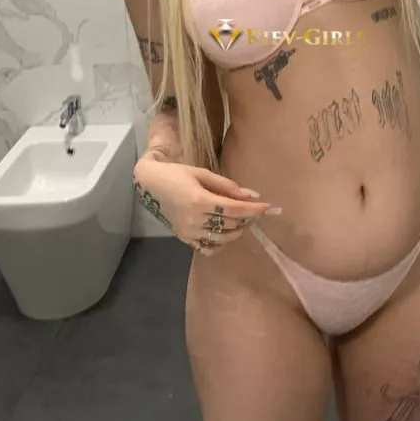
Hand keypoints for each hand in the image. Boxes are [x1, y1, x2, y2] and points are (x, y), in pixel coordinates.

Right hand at [133, 158, 278, 255]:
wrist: (150, 184)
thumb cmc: (177, 173)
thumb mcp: (202, 173)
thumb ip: (227, 186)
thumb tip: (250, 195)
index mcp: (200, 200)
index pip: (235, 209)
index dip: (254, 209)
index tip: (269, 207)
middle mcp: (195, 219)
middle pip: (232, 225)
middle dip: (248, 218)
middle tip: (255, 210)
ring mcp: (189, 232)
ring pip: (223, 238)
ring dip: (237, 230)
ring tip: (242, 220)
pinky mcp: (184, 238)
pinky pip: (208, 247)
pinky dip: (221, 243)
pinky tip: (225, 232)